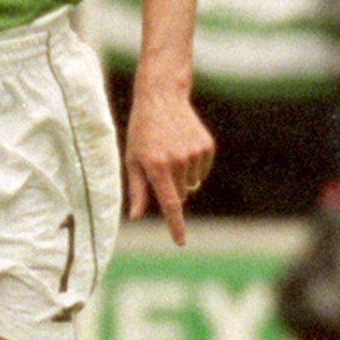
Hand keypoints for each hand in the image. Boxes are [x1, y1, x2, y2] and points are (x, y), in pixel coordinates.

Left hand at [123, 76, 213, 242]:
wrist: (162, 97)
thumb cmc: (142, 131)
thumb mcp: (132, 158)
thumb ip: (136, 189)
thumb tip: (135, 215)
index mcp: (156, 166)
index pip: (170, 204)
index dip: (175, 225)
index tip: (181, 242)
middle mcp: (178, 161)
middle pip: (180, 194)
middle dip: (171, 189)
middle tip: (160, 165)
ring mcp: (195, 153)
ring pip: (191, 183)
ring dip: (182, 176)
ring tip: (171, 150)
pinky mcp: (207, 146)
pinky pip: (201, 170)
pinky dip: (193, 165)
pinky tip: (183, 145)